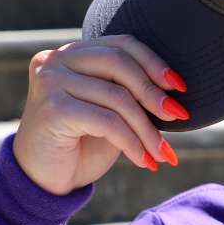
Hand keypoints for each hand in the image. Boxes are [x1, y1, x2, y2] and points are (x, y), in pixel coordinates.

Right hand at [12, 34, 188, 195]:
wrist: (43, 181)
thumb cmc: (81, 146)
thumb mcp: (111, 112)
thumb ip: (130, 92)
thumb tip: (175, 90)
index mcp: (73, 54)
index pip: (122, 44)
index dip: (155, 62)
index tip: (180, 87)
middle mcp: (57, 59)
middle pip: (120, 63)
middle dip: (154, 93)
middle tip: (178, 117)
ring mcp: (50, 81)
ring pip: (118, 97)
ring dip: (148, 129)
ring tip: (162, 152)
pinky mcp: (52, 108)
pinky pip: (108, 122)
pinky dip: (132, 143)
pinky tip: (144, 161)